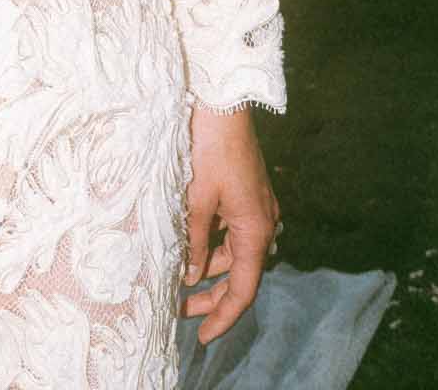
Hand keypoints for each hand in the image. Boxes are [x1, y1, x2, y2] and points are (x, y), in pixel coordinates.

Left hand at [180, 105, 280, 346]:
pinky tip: (186, 245)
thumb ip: (192, 241)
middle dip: (211, 294)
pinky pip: (229, 229)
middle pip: (238, 272)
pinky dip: (210, 242)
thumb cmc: (208, 148)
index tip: (203, 336)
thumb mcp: (195, 199)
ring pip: (232, 250)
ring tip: (175, 279)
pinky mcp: (245, 192)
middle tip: (181, 311)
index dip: (224, 316)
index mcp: (255, 230)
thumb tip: (189, 275)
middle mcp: (262, 222)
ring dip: (207, 266)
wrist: (221, 100)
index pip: (243, 289)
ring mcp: (255, 206)